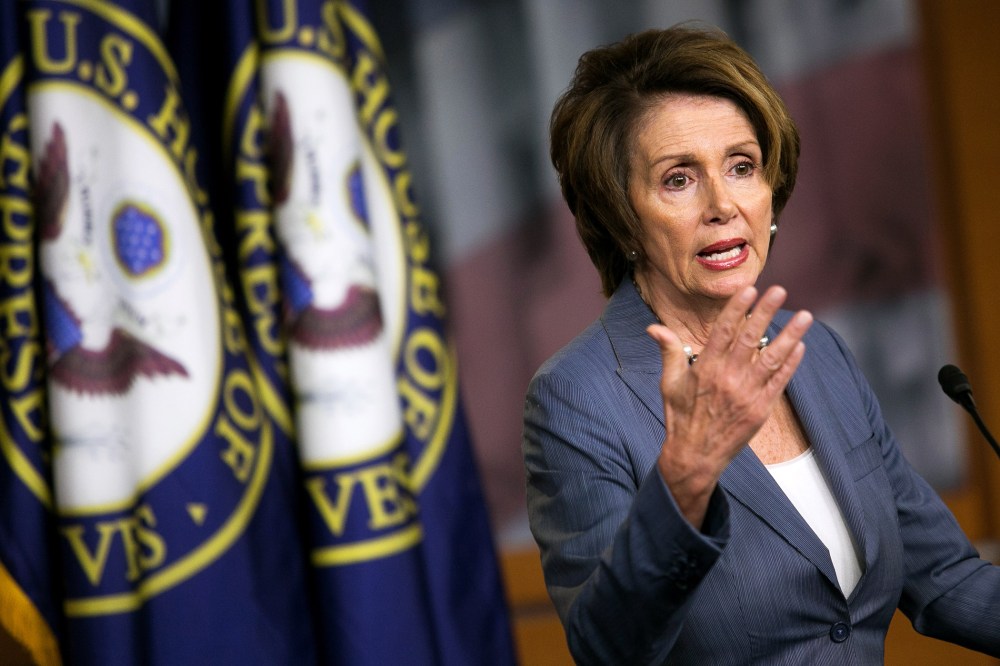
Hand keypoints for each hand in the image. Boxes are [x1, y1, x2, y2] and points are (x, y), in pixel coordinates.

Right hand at [644, 285, 812, 528]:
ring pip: (772, 358)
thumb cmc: (680, 417)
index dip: (737, 309)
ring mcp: (747, 395)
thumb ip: (669, 351)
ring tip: (805, 316)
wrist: (694, 457)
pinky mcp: (760, 410)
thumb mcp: (669, 383)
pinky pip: (779, 382)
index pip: (723, 331)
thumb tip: (654, 327)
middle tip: (780, 290)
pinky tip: (800, 346)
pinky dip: (791, 364)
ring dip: (790, 336)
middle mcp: (727, 378)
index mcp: (705, 369)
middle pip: (750, 338)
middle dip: (766, 312)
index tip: (750, 289)